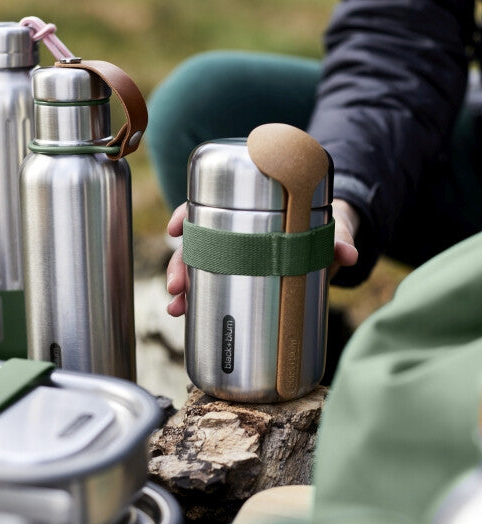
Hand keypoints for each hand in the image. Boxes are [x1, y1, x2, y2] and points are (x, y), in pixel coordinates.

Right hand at [166, 198, 359, 315]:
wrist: (332, 247)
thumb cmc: (326, 229)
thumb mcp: (332, 229)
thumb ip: (338, 239)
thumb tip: (348, 255)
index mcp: (251, 210)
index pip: (210, 206)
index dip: (187, 214)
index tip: (176, 228)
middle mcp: (236, 234)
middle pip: (198, 243)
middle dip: (180, 264)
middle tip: (177, 285)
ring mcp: (237, 259)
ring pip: (199, 268)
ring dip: (183, 288)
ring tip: (178, 309)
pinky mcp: (243, 281)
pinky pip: (213, 289)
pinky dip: (197, 304)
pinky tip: (186, 317)